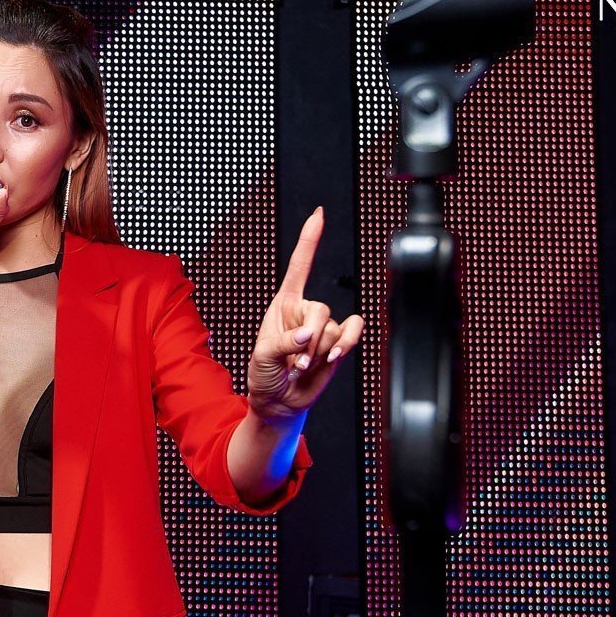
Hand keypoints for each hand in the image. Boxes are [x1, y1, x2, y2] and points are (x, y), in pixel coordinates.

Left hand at [246, 206, 364, 422]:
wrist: (279, 401)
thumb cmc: (264, 375)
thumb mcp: (262, 356)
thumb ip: (284, 343)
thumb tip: (308, 336)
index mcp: (282, 305)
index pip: (299, 267)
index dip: (309, 240)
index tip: (318, 215)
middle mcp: (304, 312)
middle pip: (320, 308)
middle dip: (309, 338)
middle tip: (295, 361)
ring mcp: (322, 328)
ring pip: (333, 328)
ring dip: (319, 352)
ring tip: (301, 367)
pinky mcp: (337, 343)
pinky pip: (352, 331)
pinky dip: (346, 344)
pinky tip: (331, 357)